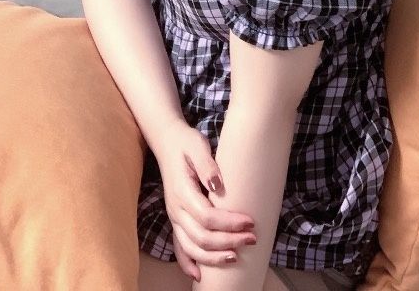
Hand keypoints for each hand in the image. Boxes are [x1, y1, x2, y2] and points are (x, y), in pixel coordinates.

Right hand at [155, 119, 257, 282]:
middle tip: (252, 239)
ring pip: (191, 248)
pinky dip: (189, 263)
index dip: (229, 224)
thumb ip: (207, 164)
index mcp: (182, 191)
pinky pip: (179, 247)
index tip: (250, 221)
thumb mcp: (197, 145)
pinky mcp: (175, 220)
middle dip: (228, 242)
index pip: (207, 217)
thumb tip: (218, 184)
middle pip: (201, 237)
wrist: (167, 142)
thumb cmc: (186, 143)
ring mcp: (174, 217)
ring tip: (235, 257)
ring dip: (213, 257)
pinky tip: (200, 275)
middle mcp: (175, 209)